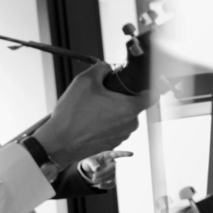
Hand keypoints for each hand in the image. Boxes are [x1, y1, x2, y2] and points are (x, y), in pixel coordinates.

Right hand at [34, 62, 152, 167]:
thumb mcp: (84, 80)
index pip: (152, 95)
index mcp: (129, 108)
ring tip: (92, 108)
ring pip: (124, 117)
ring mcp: (121, 136)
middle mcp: (129, 124)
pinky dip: (106, 123)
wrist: (59, 143)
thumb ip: (101, 68)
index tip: (143, 82)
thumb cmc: (71, 115)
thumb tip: (107, 67)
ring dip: (113, 110)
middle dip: (122, 97)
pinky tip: (90, 120)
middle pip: (134, 105)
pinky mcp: (112, 144)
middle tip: (103, 93)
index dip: (149, 85)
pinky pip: (114, 128)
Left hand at [80, 150, 132, 189]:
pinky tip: (99, 186)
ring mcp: (114, 171)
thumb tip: (97, 168)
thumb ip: (92, 164)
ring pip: (113, 176)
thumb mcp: (88, 162)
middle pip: (114, 168)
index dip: (124, 154)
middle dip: (104, 173)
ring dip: (104, 179)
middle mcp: (113, 163)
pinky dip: (106, 186)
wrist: (88, 172)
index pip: (117, 154)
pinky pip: (113, 184)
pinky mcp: (113, 179)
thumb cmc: (89, 163)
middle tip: (94, 177)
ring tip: (93, 179)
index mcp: (108, 155)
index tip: (131, 154)